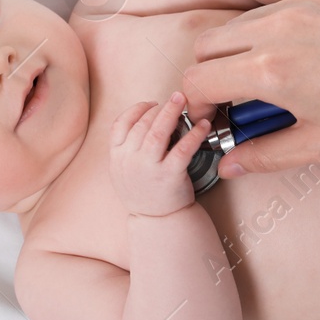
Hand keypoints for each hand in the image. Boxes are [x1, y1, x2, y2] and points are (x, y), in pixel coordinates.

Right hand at [110, 91, 212, 216]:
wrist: (158, 221)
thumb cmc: (146, 192)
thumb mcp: (124, 170)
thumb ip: (128, 146)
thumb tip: (147, 116)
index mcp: (116, 157)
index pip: (120, 124)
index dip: (137, 110)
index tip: (151, 104)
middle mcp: (128, 161)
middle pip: (142, 124)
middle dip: (160, 107)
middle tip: (176, 97)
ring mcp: (147, 168)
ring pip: (157, 132)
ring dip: (172, 112)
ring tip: (184, 101)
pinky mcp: (169, 176)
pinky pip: (182, 148)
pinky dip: (194, 134)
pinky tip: (203, 126)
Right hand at [183, 0, 319, 177]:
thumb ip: (265, 155)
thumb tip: (229, 164)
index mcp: (270, 70)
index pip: (197, 81)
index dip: (195, 107)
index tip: (212, 122)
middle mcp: (276, 29)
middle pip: (206, 45)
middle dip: (208, 75)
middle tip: (233, 103)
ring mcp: (297, 6)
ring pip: (238, 25)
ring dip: (236, 53)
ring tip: (267, 84)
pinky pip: (272, 12)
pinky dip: (268, 35)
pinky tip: (300, 61)